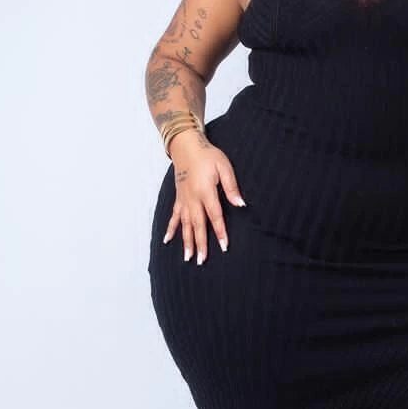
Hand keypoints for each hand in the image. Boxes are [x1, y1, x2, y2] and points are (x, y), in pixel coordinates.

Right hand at [162, 134, 245, 263]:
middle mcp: (192, 198)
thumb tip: (240, 204)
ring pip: (185, 225)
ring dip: (186, 242)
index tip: (224, 246)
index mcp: (205, 191)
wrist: (186, 147)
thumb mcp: (224, 166)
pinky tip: (167, 240)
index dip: (220, 232)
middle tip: (201, 261)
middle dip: (200, 244)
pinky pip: (174, 217)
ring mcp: (184, 200)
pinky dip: (171, 229)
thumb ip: (231, 186)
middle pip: (197, 225)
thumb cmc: (207, 155)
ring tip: (187, 257)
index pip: (215, 216)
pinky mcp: (178, 198)